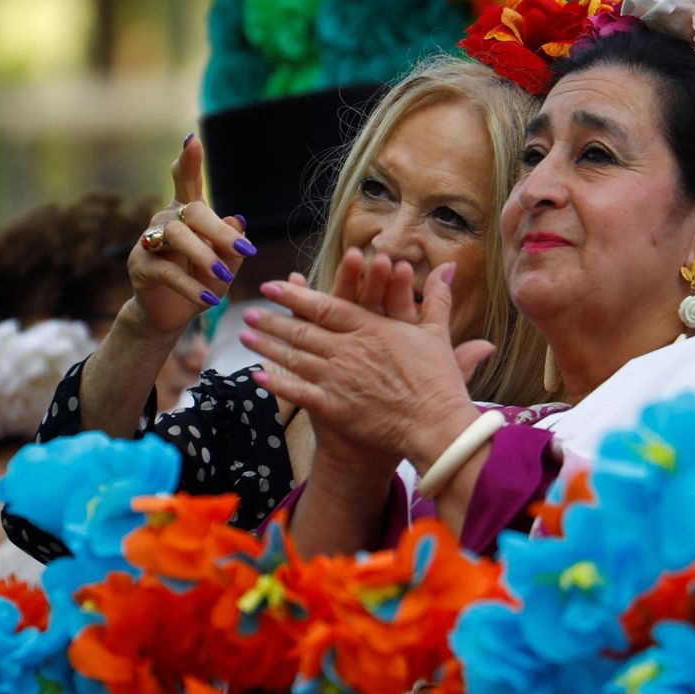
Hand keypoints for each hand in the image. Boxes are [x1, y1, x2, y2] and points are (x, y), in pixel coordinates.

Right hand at [124, 134, 254, 335]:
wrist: (172, 314)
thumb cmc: (202, 282)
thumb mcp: (226, 265)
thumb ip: (233, 245)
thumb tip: (237, 219)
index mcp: (187, 212)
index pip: (187, 181)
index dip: (189, 161)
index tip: (192, 140)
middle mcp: (166, 219)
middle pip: (192, 211)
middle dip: (219, 230)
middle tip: (246, 251)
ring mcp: (149, 240)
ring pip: (177, 236)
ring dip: (205, 256)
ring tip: (224, 276)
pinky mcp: (139, 265)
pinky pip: (167, 270)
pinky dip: (190, 285)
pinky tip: (209, 300)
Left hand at [239, 248, 492, 467]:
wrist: (435, 426)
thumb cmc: (439, 381)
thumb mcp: (438, 334)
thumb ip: (438, 298)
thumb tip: (449, 266)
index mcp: (370, 328)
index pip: (325, 306)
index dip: (296, 296)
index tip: (275, 287)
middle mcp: (348, 349)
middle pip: (302, 331)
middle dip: (272, 319)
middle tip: (250, 311)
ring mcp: (337, 378)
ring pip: (294, 357)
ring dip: (267, 345)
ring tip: (245, 335)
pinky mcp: (333, 407)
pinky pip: (297, 392)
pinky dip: (275, 383)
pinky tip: (257, 375)